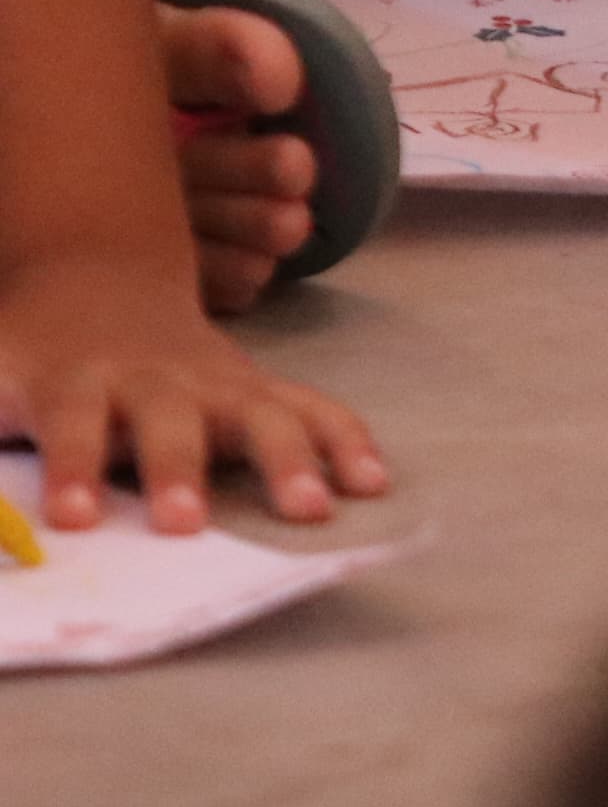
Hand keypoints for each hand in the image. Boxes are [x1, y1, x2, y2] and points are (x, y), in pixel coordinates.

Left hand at [0, 250, 386, 530]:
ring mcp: (214, 383)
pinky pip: (313, 410)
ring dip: (285, 462)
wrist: (92, 282)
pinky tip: (373, 482)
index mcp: (74, 382)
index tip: (65, 520)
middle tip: (183, 524)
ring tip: (313, 510)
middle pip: (169, 424)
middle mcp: (152, 381)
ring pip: (257, 416)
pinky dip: (346, 441)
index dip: (68, 469)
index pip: (70, 425)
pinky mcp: (259, 389)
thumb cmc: (26, 352)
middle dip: (179, 471)